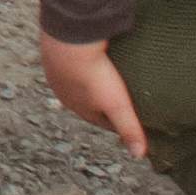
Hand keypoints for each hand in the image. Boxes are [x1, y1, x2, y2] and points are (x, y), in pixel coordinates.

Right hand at [39, 34, 149, 157]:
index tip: (134, 115)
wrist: (70, 38)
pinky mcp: (55, 51)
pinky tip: (93, 56)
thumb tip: (140, 155)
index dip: (119, 119)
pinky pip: (72, 61)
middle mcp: (64, 93)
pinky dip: (83, 62)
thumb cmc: (94, 74)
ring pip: (79, 81)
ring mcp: (57, 71)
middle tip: (124, 94)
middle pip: (89, 101)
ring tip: (110, 75)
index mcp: (78, 108)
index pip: (102, 120)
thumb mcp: (118, 105)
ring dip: (92, 81)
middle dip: (104, 100)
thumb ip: (129, 129)